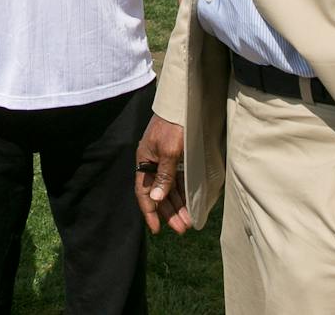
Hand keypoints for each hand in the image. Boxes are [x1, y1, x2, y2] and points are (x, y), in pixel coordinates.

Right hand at [135, 114, 191, 234]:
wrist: (183, 105)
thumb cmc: (174, 126)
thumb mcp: (169, 152)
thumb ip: (163, 175)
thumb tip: (157, 198)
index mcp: (145, 160)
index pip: (144, 192)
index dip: (150, 211)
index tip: (157, 229)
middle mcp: (153, 162)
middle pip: (159, 193)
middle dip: (169, 212)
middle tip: (182, 229)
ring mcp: (165, 161)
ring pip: (170, 189)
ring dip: (178, 205)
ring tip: (189, 222)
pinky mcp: (177, 158)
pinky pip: (178, 181)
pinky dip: (183, 193)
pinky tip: (190, 205)